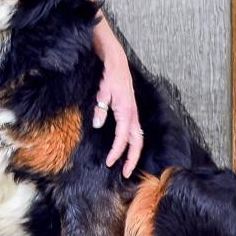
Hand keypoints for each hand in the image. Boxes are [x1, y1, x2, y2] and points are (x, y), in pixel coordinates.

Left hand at [93, 54, 142, 177]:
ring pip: (138, 138)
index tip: (110, 163)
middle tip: (125, 173)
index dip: (116, 152)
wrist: (116, 62)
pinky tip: (126, 148)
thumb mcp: (102, 92)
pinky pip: (134, 131)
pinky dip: (132, 142)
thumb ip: (100, 109)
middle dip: (132, 159)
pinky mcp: (130, 111)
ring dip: (134, 152)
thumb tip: (98, 125)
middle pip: (137, 142)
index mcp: (126, 112)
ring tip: (127, 165)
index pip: (122, 138)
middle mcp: (132, 114)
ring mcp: (133, 113)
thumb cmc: (109, 76)